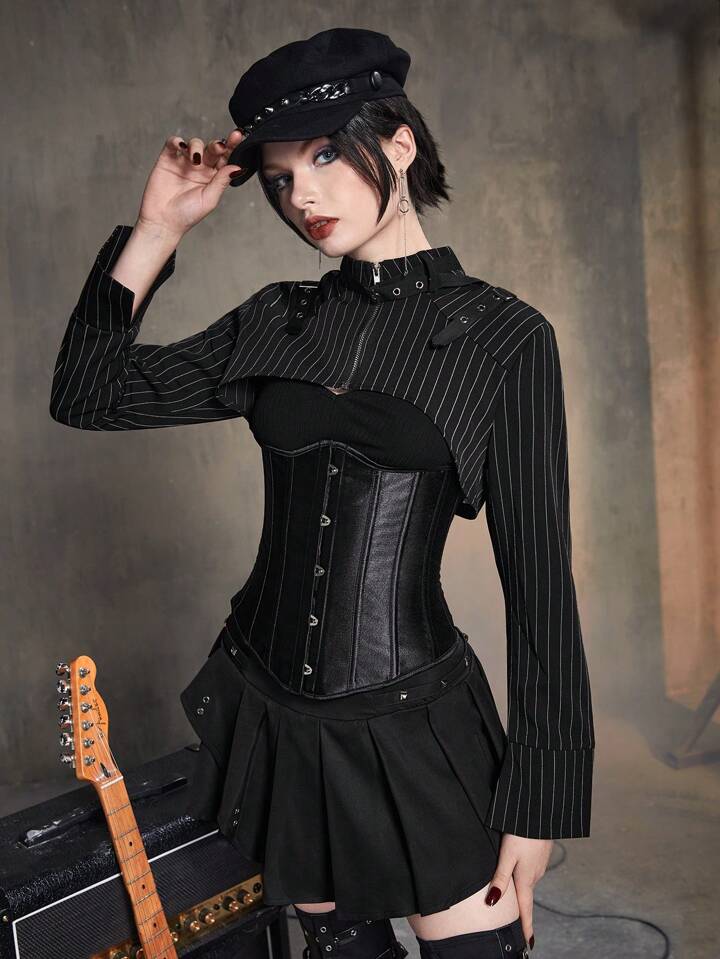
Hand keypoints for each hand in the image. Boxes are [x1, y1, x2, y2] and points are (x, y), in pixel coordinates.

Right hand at [136, 128, 247, 239]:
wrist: (163, 221)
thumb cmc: (187, 215)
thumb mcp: (209, 199)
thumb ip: (222, 181)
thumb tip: (237, 167)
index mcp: (213, 177)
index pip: (225, 158)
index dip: (231, 147)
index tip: (238, 137)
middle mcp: (200, 168)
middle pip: (212, 148)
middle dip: (217, 145)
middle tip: (219, 147)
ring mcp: (184, 162)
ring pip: (194, 144)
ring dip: (197, 147)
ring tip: (194, 159)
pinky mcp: (168, 159)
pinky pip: (173, 143)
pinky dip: (177, 141)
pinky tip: (181, 147)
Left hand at [485, 834, 552, 949]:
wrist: (541, 811)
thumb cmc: (522, 832)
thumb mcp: (507, 855)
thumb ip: (500, 878)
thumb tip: (492, 903)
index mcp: (526, 878)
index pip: (526, 908)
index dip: (526, 925)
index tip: (528, 943)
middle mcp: (535, 874)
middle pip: (526, 894)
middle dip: (522, 907)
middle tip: (520, 922)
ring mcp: (539, 863)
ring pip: (528, 879)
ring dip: (522, 887)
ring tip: (516, 896)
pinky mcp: (540, 852)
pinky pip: (531, 868)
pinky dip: (524, 872)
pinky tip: (519, 867)